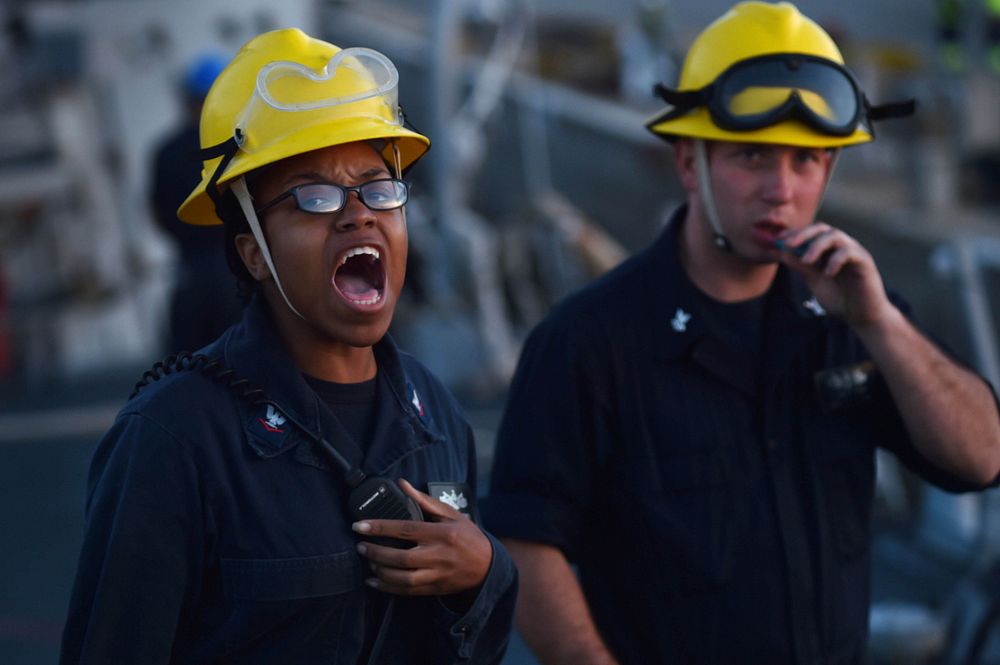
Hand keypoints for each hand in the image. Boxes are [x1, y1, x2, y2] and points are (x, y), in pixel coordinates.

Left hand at [353, 478, 491, 595]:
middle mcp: (439, 555)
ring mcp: (437, 574)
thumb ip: (425, 501)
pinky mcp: (435, 588)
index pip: (406, 529)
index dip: (380, 528)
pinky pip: (407, 591)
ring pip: (403, 578)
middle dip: (376, 552)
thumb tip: (403, 484)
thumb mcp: (452, 514)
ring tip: (368, 562)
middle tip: (360, 546)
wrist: (488, 566)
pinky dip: (388, 588)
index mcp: (443, 533)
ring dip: (381, 571)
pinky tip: (374, 581)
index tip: (360, 526)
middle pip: (401, 557)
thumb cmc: (469, 536)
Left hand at [777, 223, 892, 327]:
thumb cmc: (839, 298)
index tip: (778, 239)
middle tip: (788, 243)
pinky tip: (827, 274)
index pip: (811, 233)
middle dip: (803, 234)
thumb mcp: (814, 280)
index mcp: (829, 250)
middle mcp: (842, 246)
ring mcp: (854, 252)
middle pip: (822, 229)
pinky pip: (850, 252)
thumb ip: (800, 266)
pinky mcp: (865, 262)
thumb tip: (781, 251)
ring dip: (817, 246)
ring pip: (836, 236)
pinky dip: (835, 260)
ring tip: (806, 261)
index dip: (795, 233)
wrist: (860, 316)